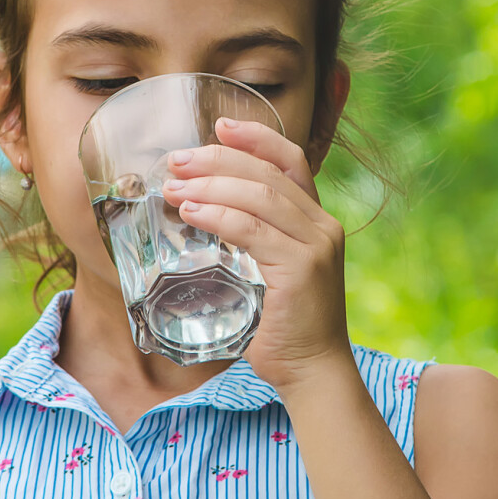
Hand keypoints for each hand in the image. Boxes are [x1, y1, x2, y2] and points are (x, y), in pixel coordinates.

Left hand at [158, 116, 353, 394]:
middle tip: (177, 160)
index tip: (219, 127)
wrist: (313, 371)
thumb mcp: (271, 270)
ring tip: (174, 187)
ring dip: (211, 186)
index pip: (291, 160)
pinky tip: (192, 213)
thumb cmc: (285, 326)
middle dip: (218, 160)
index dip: (256, 138)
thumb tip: (202, 212)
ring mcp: (316, 246)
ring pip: (259, 196)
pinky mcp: (301, 268)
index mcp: (317, 221)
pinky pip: (253, 230)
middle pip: (268, 172)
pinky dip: (219, 216)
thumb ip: (253, 239)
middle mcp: (323, 226)